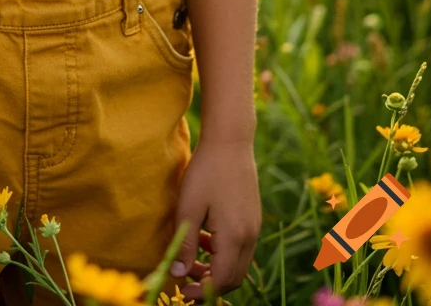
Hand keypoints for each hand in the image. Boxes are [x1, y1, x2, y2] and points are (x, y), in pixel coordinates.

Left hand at [168, 138, 261, 301]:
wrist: (230, 141)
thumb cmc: (206, 171)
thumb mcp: (189, 207)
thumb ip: (185, 244)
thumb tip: (176, 274)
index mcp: (234, 236)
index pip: (221, 280)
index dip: (201, 292)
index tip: (183, 291)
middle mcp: (249, 236)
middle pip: (233, 278)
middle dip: (209, 284)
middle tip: (186, 278)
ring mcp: (254, 227)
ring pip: (238, 264)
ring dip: (216, 268)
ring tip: (192, 256)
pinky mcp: (253, 218)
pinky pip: (241, 248)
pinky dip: (224, 253)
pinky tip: (206, 237)